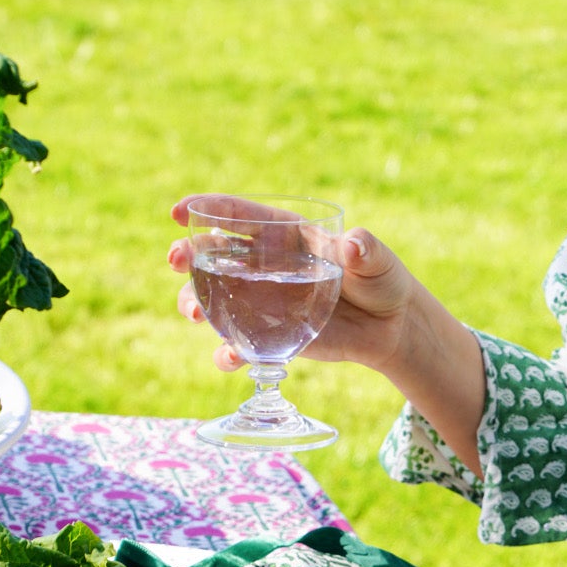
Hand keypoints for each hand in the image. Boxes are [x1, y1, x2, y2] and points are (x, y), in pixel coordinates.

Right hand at [168, 199, 415, 374]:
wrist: (390, 326)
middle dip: (188, 256)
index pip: (239, 216)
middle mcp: (264, 266)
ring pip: (215, 300)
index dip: (206, 209)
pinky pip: (239, 346)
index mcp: (284, 234)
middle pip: (214, 257)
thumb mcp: (377, 261)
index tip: (179, 212)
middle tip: (176, 261)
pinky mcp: (271, 336)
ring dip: (195, 303)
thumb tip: (353, 247)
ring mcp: (263, 302)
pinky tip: (229, 357)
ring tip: (194, 312)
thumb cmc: (381, 281)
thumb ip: (365, 251)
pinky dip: (228, 353)